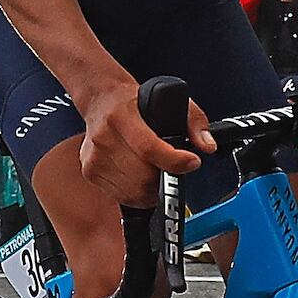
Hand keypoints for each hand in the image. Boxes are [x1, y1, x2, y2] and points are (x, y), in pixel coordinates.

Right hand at [78, 77, 210, 205]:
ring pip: (134, 191)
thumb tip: (207, 146)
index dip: (174, 161)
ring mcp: (94, 157)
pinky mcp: (90, 171)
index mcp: (121, 116)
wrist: (102, 101)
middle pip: (143, 176)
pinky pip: (122, 196)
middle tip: (172, 169)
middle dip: (164, 178)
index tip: (191, 162)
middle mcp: (104, 137)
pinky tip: (139, 177)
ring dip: (151, 189)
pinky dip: (136, 193)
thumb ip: (195, 122)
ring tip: (156, 173)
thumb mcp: (171, 101)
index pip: (149, 148)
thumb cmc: (137, 103)